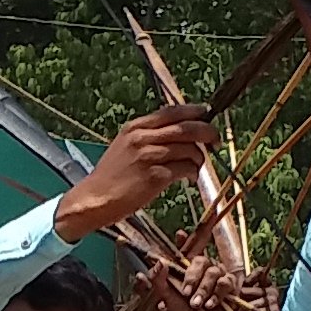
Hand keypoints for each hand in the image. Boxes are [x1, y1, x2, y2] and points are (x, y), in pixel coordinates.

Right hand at [59, 107, 212, 243]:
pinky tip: (189, 178)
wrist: (95, 198)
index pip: (172, 112)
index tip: (207, 113)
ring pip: (189, 149)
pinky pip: (185, 169)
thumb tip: (177, 130)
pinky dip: (192, 173)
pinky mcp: (155, 176)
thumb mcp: (125, 145)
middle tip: (215, 140)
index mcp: (136, 127)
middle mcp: (142, 138)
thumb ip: (148, 135)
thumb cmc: (112, 176)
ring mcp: (149, 156)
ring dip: (199, 158)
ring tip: (195, 166)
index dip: (194, 111)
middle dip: (207, 132)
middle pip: (186, 127)